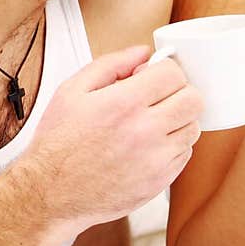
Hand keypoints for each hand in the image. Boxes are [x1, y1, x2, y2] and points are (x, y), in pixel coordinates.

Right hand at [29, 45, 203, 227]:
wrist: (51, 193)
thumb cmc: (58, 143)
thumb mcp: (72, 91)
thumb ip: (112, 64)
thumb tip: (142, 53)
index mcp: (124, 104)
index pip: (173, 74)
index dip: (164, 70)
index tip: (153, 77)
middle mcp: (145, 132)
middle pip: (193, 99)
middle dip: (179, 92)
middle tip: (160, 97)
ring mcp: (156, 159)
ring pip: (193, 128)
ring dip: (178, 120)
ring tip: (152, 123)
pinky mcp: (160, 181)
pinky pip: (185, 154)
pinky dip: (173, 146)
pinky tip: (149, 145)